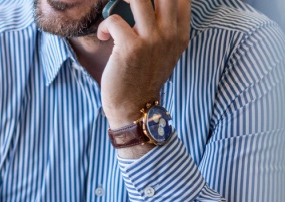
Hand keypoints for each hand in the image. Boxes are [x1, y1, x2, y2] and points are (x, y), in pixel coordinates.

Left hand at [97, 0, 190, 128]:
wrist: (135, 108)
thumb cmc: (144, 77)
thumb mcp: (163, 51)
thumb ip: (162, 27)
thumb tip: (145, 4)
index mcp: (180, 34)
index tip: (145, 3)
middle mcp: (170, 34)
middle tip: (128, 1)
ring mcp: (152, 41)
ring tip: (116, 9)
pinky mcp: (131, 48)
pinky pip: (114, 19)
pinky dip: (104, 25)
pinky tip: (104, 36)